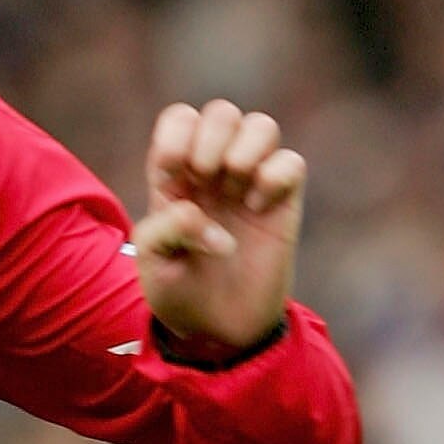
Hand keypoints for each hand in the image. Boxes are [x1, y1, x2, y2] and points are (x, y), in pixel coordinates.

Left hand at [134, 100, 306, 353]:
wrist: (218, 331)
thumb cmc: (179, 293)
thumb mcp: (152, 264)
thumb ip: (164, 228)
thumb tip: (202, 212)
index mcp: (176, 177)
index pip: (180, 119)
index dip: (177, 135)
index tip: (175, 176)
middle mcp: (215, 172)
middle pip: (221, 111)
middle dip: (211, 139)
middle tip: (205, 179)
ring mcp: (252, 184)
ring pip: (261, 125)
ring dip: (244, 150)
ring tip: (234, 189)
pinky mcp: (284, 202)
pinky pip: (291, 162)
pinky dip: (274, 177)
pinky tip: (257, 209)